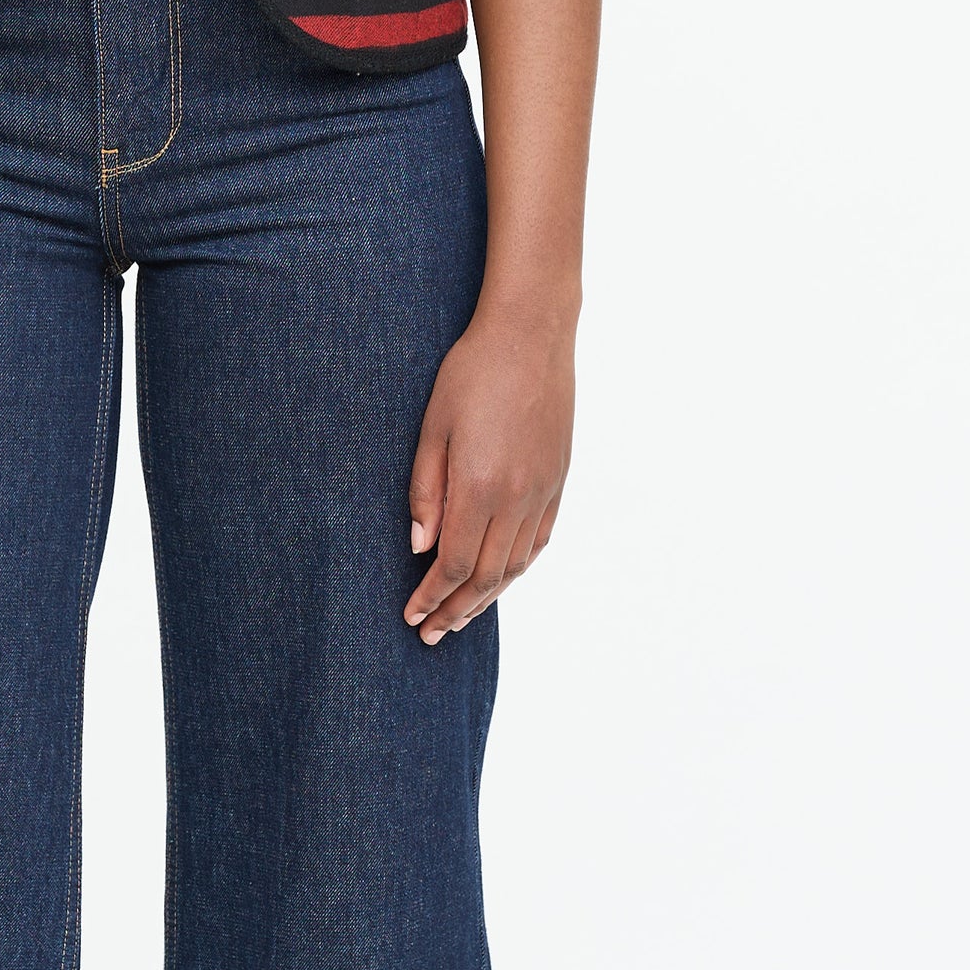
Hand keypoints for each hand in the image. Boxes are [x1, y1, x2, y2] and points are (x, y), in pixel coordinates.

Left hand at [403, 297, 576, 642]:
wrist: (532, 335)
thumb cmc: (472, 372)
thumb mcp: (432, 428)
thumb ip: (426, 493)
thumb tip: (420, 547)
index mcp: (481, 487)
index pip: (455, 564)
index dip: (431, 596)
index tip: (410, 615)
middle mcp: (518, 498)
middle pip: (486, 576)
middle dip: (455, 610)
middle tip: (430, 635)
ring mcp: (543, 492)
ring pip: (516, 565)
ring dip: (486, 598)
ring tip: (460, 618)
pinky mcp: (558, 480)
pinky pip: (538, 542)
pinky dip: (517, 569)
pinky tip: (500, 579)